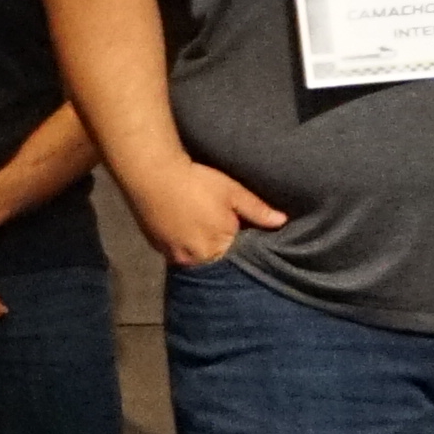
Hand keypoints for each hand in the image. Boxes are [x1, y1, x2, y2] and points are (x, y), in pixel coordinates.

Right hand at [118, 155, 290, 272]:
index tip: (241, 227)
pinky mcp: (155, 246)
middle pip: (213, 258)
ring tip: (200, 224)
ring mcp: (171, 255)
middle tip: (218, 223)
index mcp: (217, 249)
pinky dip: (181, 242)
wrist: (152, 173)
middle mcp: (193, 260)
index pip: (236, 255)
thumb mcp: (233, 193)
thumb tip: (282, 222)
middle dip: (219, 245)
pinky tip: (182, 224)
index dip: (240, 240)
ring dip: (198, 245)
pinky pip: (175, 250)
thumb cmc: (197, 182)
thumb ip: (257, 211)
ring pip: (193, 256)